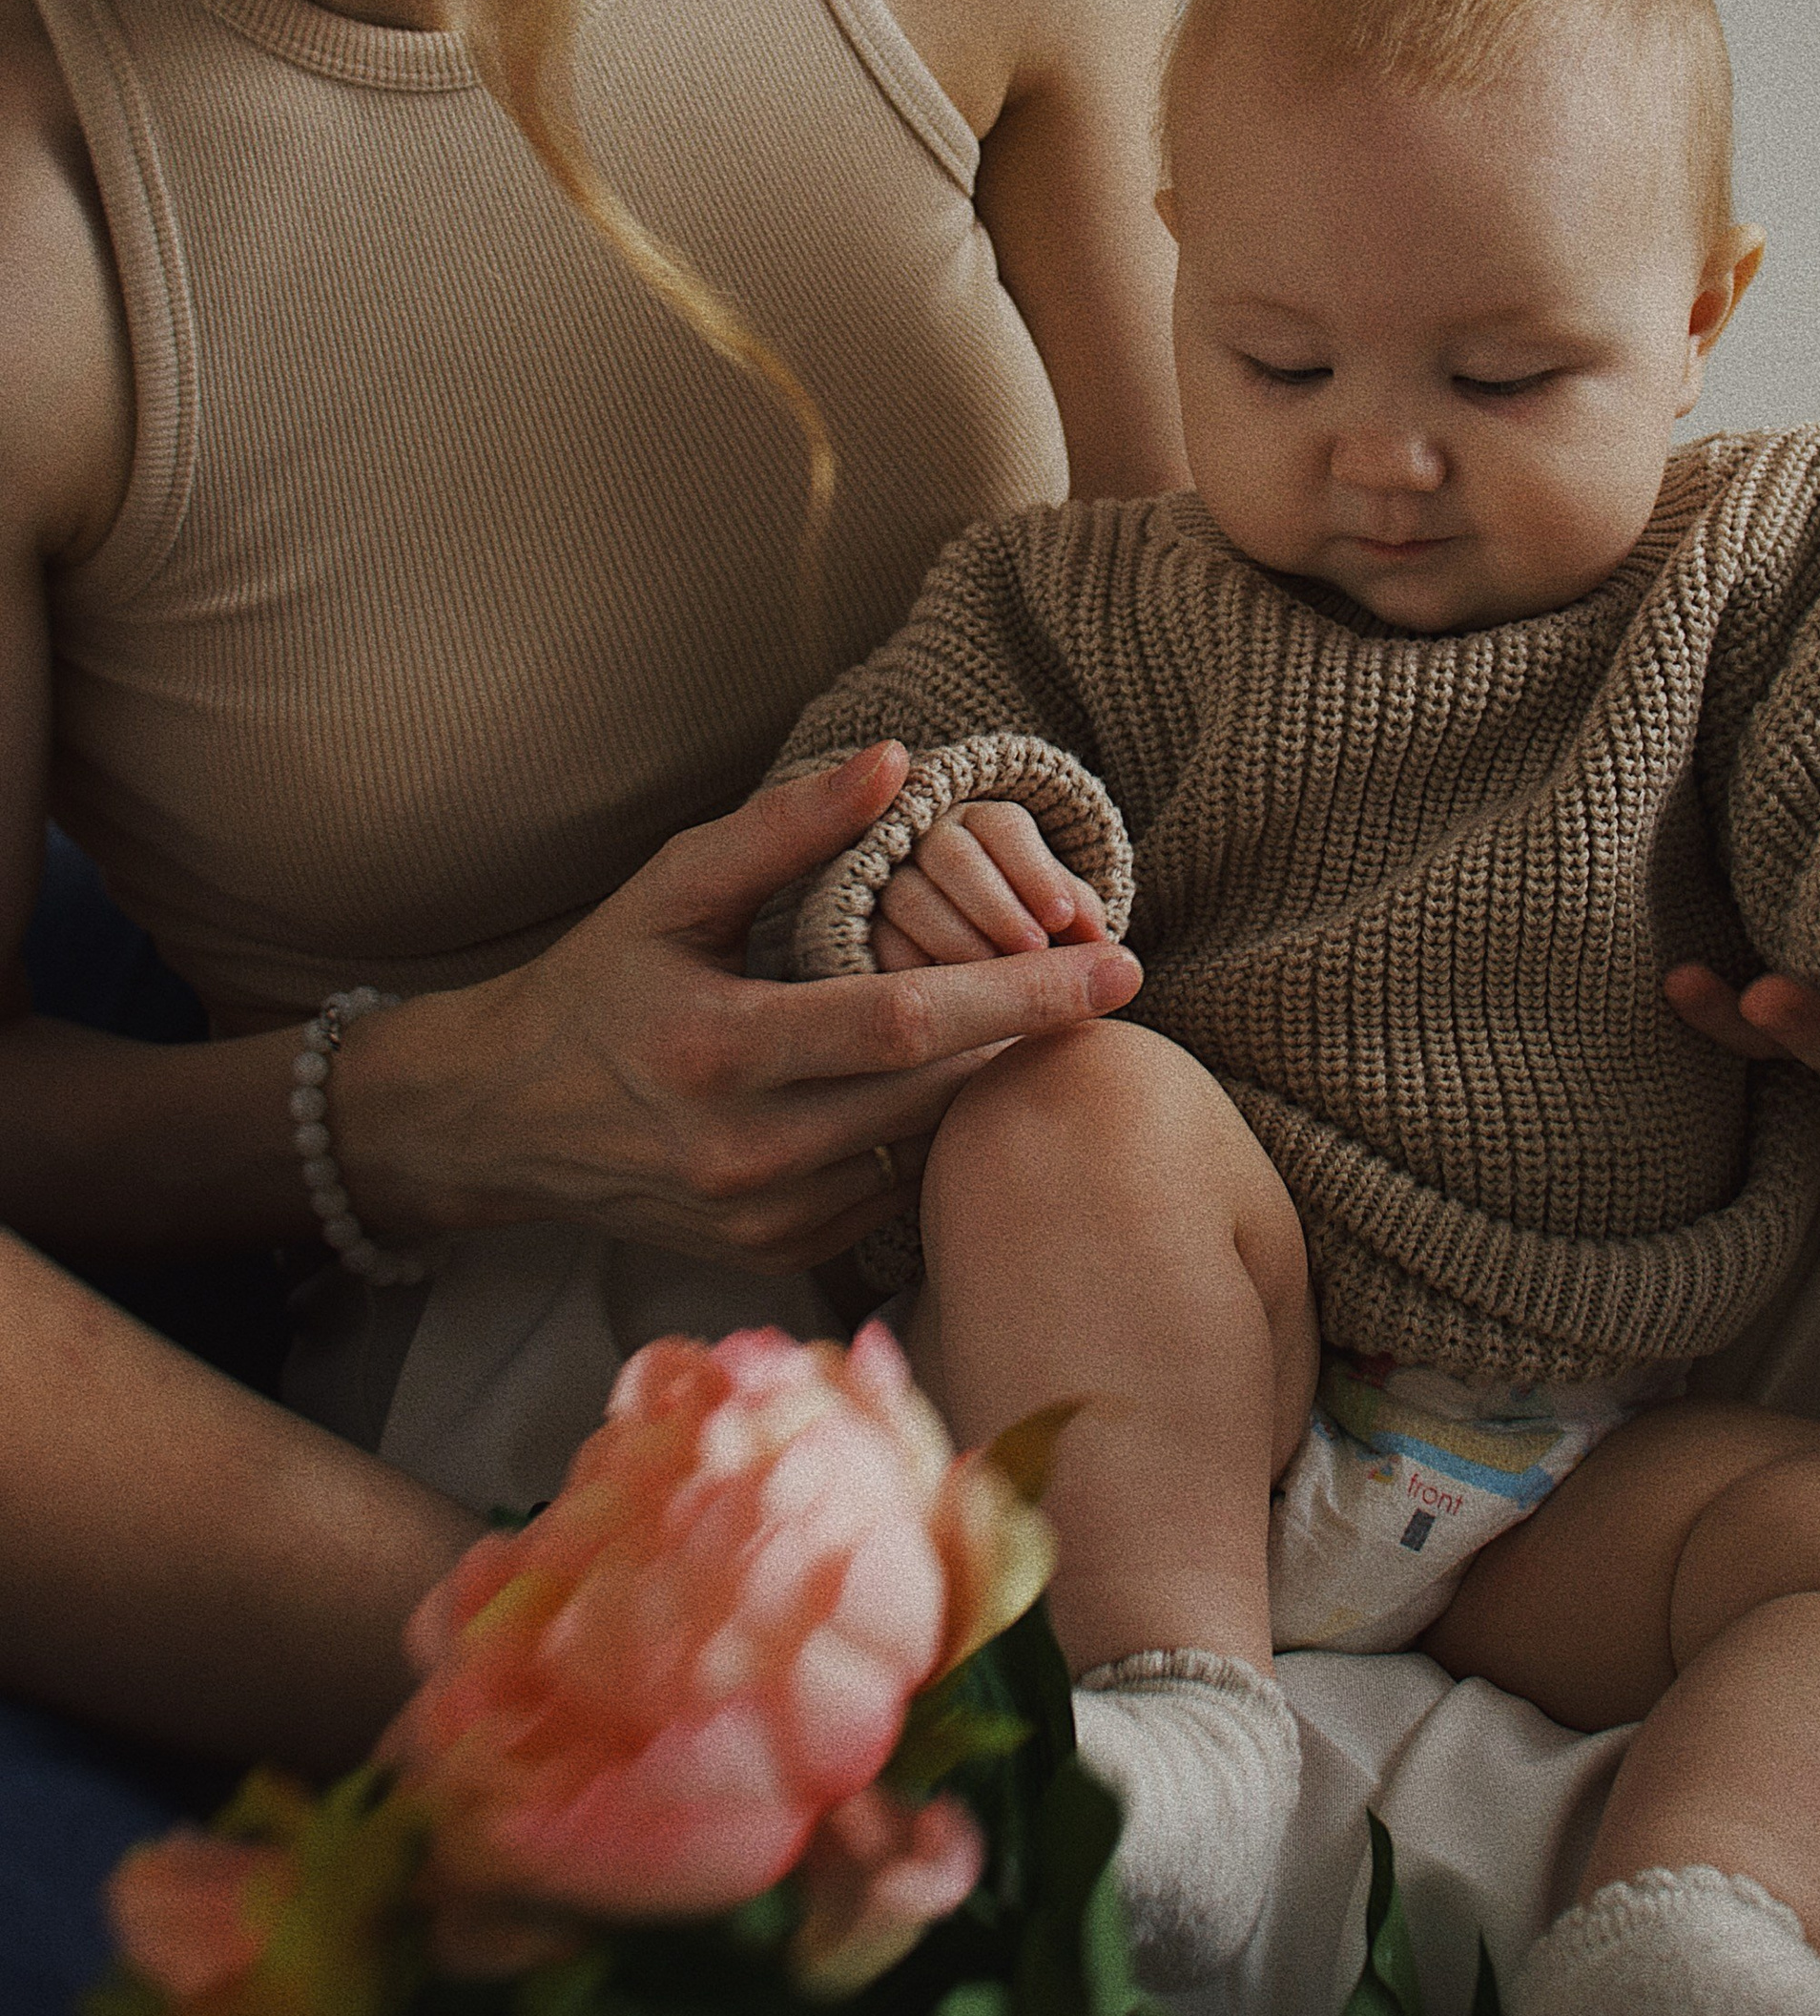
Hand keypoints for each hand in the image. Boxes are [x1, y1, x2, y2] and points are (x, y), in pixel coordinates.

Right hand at [339, 744, 1140, 1273]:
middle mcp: (740, 1151)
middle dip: (1033, 1035)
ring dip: (992, 1087)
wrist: (506, 1120)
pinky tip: (959, 1079)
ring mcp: (760, 1218)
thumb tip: (897, 762)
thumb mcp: (672, 887)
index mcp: (714, 1050)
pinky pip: (893, 1190)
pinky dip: (934, 1132)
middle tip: (1116, 979)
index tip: (1117, 963)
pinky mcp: (775, 1252)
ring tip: (1049, 1020)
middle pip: (932, 1092)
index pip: (902, 1024)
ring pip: (923, 1148)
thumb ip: (785, 828)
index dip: (1017, 993)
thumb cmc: (598, 980)